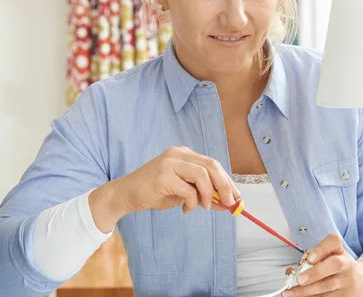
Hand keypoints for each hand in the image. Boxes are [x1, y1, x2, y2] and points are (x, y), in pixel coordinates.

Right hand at [90, 146, 239, 231]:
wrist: (126, 194)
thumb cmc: (155, 193)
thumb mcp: (183, 192)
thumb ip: (203, 193)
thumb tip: (226, 202)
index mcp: (184, 154)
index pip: (212, 164)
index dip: (227, 180)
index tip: (236, 195)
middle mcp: (178, 154)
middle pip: (211, 165)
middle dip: (224, 185)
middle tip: (229, 202)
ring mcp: (169, 162)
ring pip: (202, 175)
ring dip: (208, 195)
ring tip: (204, 207)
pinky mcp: (162, 176)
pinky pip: (188, 190)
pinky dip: (192, 202)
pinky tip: (186, 209)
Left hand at [283, 234, 362, 296]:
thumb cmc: (339, 269)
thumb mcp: (328, 259)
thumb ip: (309, 262)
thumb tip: (291, 271)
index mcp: (340, 251)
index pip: (334, 242)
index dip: (321, 248)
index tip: (310, 257)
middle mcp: (347, 265)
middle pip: (334, 265)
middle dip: (315, 272)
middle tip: (299, 279)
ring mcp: (348, 282)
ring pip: (328, 286)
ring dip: (307, 291)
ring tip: (290, 293)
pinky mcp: (346, 296)